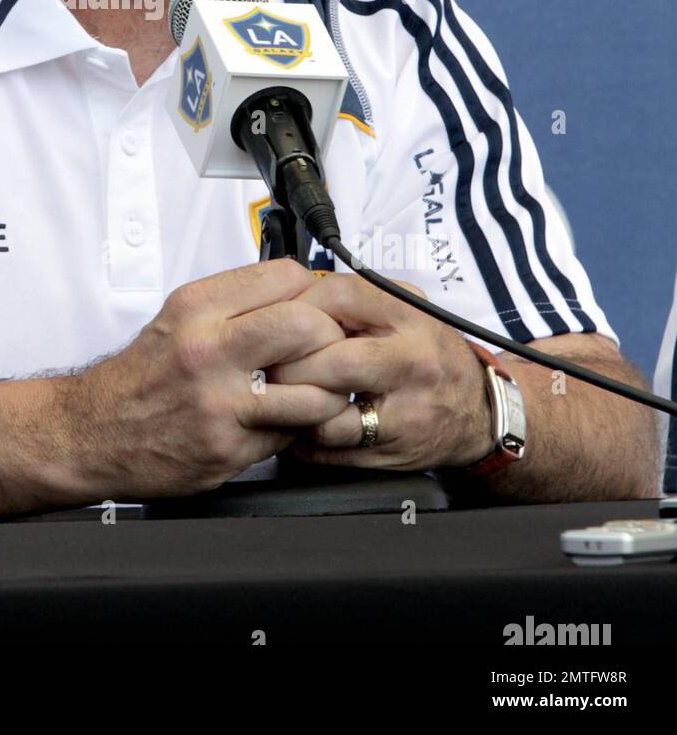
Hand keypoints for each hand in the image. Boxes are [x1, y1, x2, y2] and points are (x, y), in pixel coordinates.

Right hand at [65, 258, 351, 498]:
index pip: (286, 278)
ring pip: (313, 390)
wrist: (93, 431)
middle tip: (325, 350)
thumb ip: (235, 304)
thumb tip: (297, 295)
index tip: (313, 306)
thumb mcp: (180, 317)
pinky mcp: (227, 447)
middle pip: (307, 326)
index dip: (311, 292)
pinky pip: (290, 434)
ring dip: (327, 393)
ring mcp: (220, 402)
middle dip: (330, 339)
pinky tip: (281, 421)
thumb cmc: (143, 375)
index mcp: (197, 307)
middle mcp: (207, 349)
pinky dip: (296, 428)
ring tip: (316, 391)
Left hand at [266, 273, 494, 470]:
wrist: (480, 411)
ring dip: (293, 405)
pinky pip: (329, 448)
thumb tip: (288, 301)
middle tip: (270, 364)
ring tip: (283, 394)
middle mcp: (414, 363)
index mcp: (411, 317)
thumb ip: (353, 303)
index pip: (340, 297)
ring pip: (327, 414)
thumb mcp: (404, 311)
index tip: (279, 317)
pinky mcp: (392, 453)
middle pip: (333, 360)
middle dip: (290, 363)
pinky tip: (298, 422)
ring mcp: (406, 413)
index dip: (299, 307)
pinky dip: (302, 437)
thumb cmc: (431, 356)